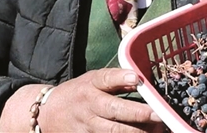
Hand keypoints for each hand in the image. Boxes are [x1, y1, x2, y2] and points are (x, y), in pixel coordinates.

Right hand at [37, 68, 163, 132]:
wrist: (47, 115)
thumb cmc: (77, 94)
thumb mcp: (92, 81)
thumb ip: (115, 81)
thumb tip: (139, 79)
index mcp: (90, 86)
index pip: (105, 79)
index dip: (121, 78)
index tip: (136, 78)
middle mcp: (89, 106)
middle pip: (114, 111)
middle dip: (138, 114)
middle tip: (159, 115)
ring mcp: (87, 126)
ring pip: (114, 131)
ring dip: (137, 132)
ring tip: (157, 130)